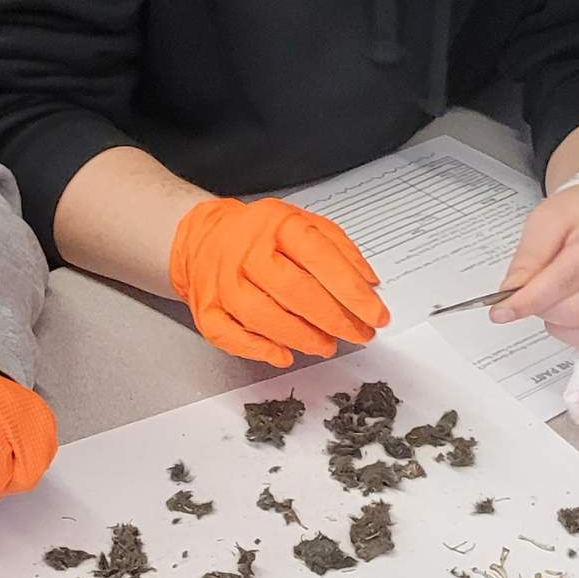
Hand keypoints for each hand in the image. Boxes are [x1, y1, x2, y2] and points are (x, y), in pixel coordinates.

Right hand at [157, 195, 388, 368]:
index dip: (352, 292)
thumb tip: (368, 284)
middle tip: (357, 334)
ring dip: (302, 338)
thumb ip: (339, 250)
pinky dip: (258, 349)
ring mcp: (221, 281)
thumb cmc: (258, 234)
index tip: (375, 315)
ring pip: (263, 316)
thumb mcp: (304, 223)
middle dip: (334, 319)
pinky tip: (283, 354)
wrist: (203, 237)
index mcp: (276, 225)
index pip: (321, 259)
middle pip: (294, 290)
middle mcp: (245, 252)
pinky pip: (230, 334)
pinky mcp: (205, 307)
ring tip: (326, 345)